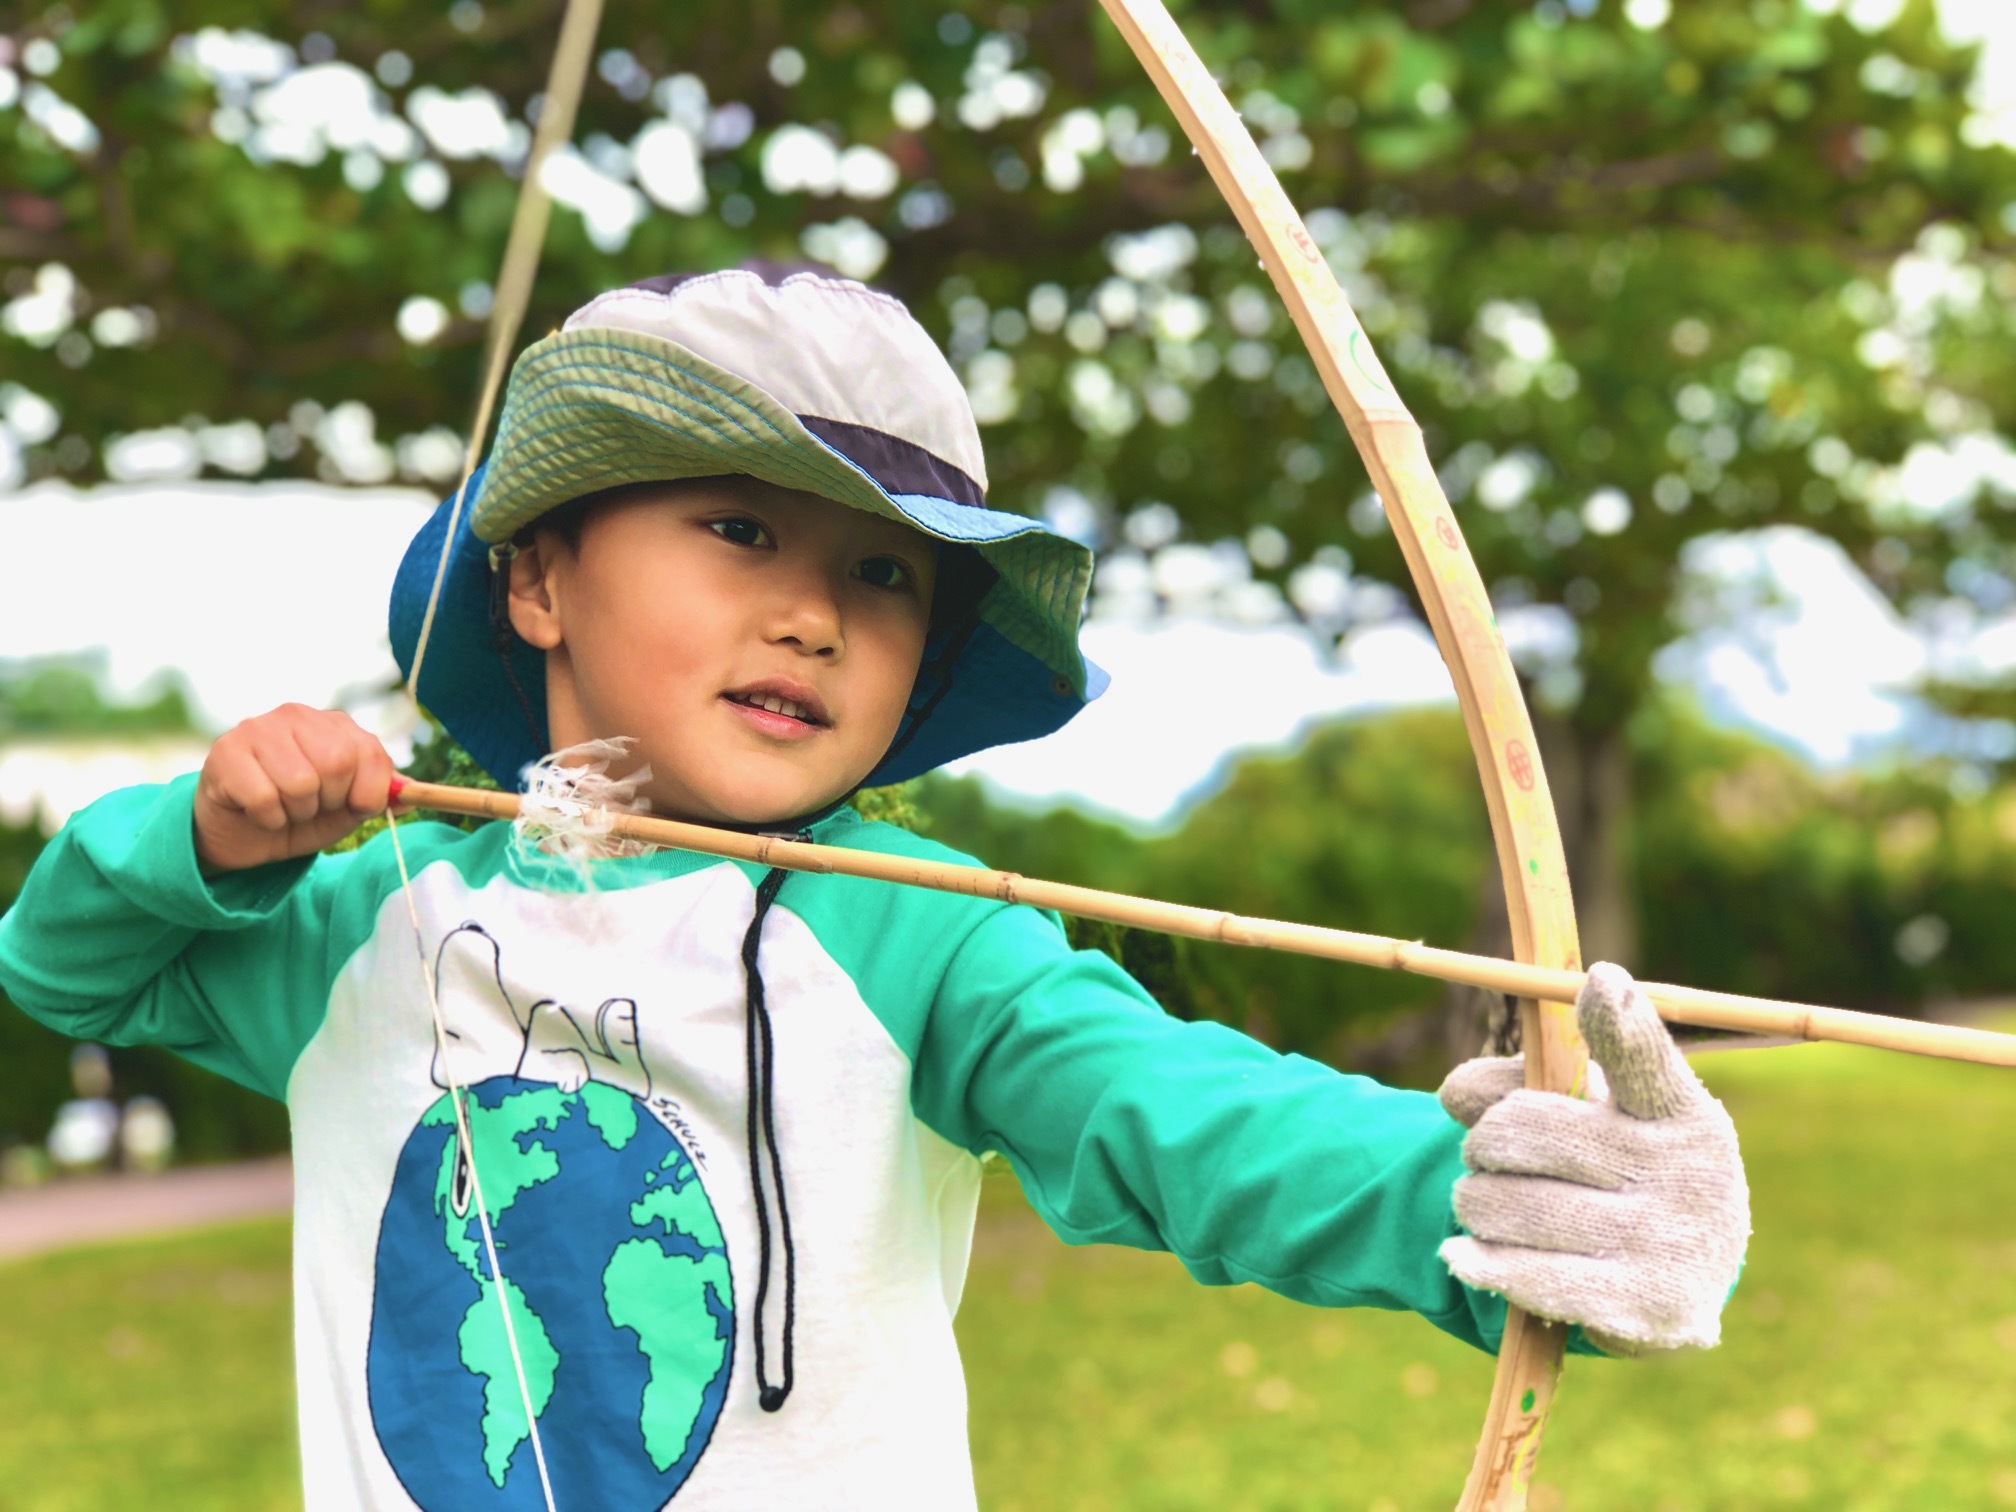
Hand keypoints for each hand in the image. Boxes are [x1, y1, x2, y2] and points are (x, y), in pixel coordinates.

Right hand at [193, 705, 395, 872]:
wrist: (239, 834)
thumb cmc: (298, 815)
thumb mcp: (347, 809)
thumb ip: (378, 795)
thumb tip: (411, 793)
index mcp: (333, 724)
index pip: (370, 752)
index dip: (368, 791)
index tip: (352, 806)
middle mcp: (296, 715)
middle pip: (336, 763)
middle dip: (329, 801)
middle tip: (310, 807)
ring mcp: (257, 728)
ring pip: (300, 783)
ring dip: (296, 812)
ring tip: (283, 808)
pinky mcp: (225, 753)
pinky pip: (264, 798)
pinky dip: (268, 819)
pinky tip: (258, 812)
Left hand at [1435, 962, 1750, 1353]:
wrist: (1682, 1280)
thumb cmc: (1619, 1171)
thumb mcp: (1589, 1115)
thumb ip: (1519, 1085)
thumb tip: (1454, 1092)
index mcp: (1683, 1111)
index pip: (1645, 1060)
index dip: (1621, 1024)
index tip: (1602, 985)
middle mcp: (1691, 1173)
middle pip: (1529, 1129)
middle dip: (1485, 1140)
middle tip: (1482, 1153)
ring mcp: (1673, 1243)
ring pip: (1511, 1205)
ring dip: (1475, 1203)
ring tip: (1482, 1206)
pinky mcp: (1646, 1308)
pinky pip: (1529, 1276)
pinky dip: (1480, 1261)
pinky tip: (1459, 1254)